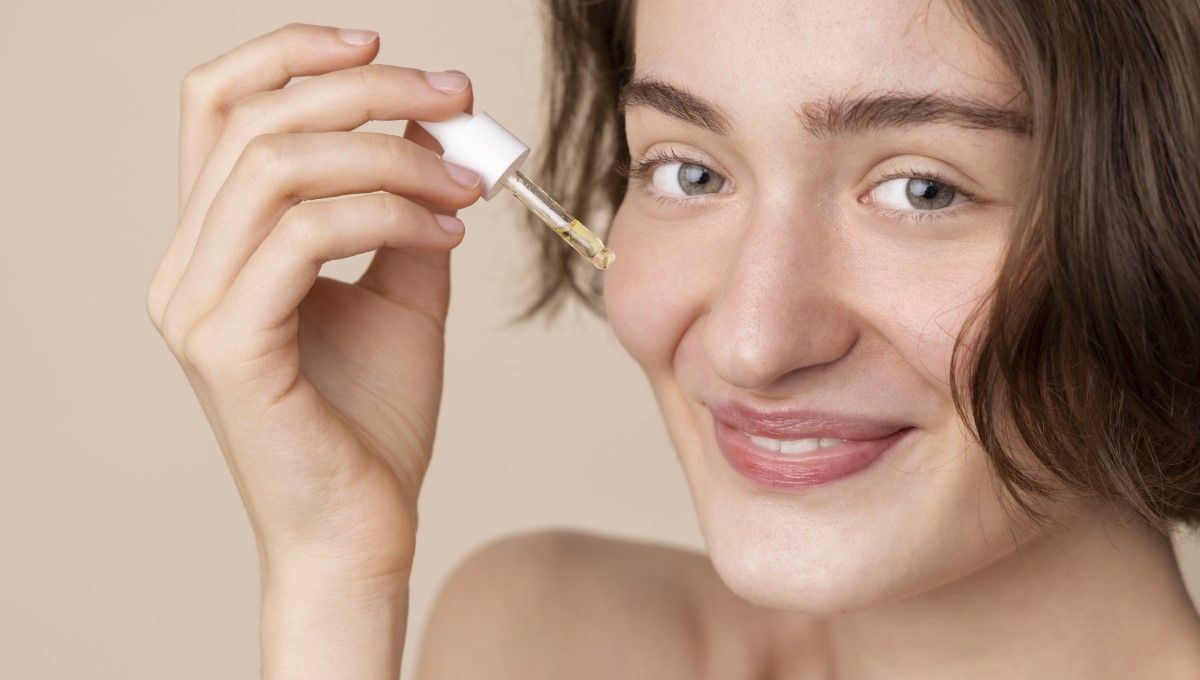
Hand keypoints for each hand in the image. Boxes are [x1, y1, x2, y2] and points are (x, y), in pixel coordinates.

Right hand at [147, 23, 481, 584]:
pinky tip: (446, 229)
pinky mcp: (228, 345)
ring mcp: (196, 305)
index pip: (219, 108)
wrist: (363, 527)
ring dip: (390, 156)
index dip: (292, 54)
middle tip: (456, 98)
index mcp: (215, 245)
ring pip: (279, 168)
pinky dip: (387, 213)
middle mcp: (186, 266)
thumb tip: (429, 128)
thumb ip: (403, 208)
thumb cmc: (376, 417)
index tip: (383, 45)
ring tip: (468, 183)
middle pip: (257, 121)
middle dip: (367, 91)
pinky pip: (303, 234)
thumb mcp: (402, 289)